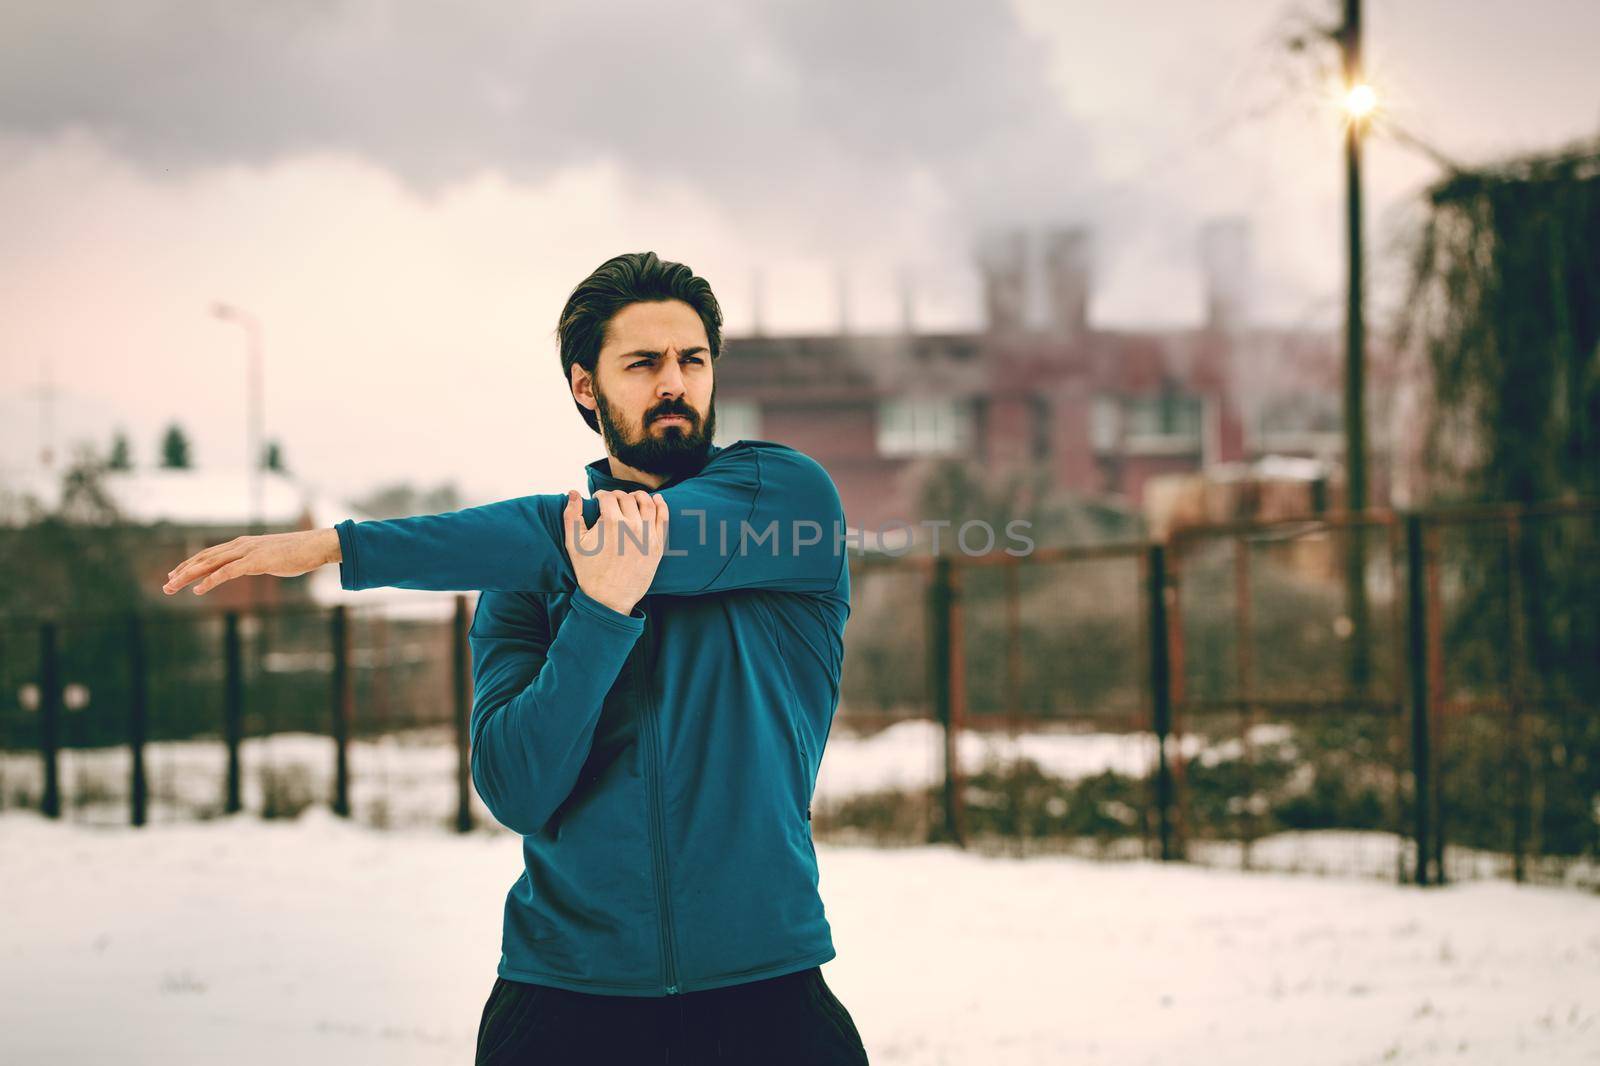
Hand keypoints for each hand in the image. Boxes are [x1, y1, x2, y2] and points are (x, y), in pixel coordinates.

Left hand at [162, 528, 341, 595]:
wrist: (316, 545)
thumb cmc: (298, 552)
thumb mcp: (272, 557)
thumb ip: (258, 561)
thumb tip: (254, 567)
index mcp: (242, 544)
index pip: (209, 554)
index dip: (189, 564)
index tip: (175, 575)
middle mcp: (239, 545)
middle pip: (203, 558)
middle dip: (182, 571)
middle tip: (165, 585)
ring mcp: (247, 552)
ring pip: (209, 564)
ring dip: (188, 576)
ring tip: (172, 586)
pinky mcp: (255, 562)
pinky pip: (227, 572)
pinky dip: (211, 580)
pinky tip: (198, 589)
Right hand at [563, 489, 667, 615]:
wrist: (609, 599)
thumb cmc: (589, 572)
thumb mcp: (573, 544)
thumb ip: (572, 516)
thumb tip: (572, 492)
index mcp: (611, 522)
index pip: (608, 496)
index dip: (600, 495)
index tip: (598, 500)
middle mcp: (632, 526)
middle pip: (627, 498)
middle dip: (617, 496)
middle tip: (612, 502)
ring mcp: (647, 535)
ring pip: (647, 503)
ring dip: (639, 496)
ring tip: (632, 498)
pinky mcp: (657, 545)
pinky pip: (663, 518)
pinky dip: (661, 505)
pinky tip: (657, 500)